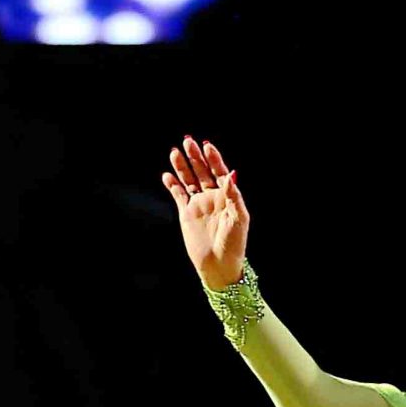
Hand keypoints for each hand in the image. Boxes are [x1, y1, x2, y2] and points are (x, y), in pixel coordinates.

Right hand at [163, 133, 247, 288]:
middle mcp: (212, 197)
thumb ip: (234, 195)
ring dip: (182, 167)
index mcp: (227, 197)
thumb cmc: (234, 244)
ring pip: (189, 180)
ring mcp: (199, 204)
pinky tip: (167, 175)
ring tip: (174, 152)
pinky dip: (172, 185)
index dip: (214, 158)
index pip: (220, 172)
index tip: (206, 145)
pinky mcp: (187, 213)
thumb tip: (232, 173)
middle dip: (196, 156)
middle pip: (203, 172)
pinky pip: (178, 195)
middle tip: (188, 140)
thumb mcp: (238, 218)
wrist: (219, 265)